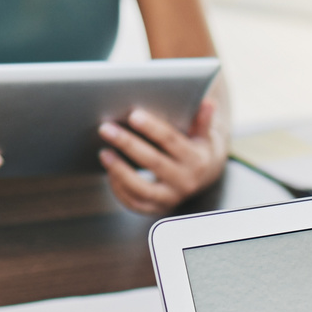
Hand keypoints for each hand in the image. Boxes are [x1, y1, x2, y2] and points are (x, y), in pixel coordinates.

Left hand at [100, 99, 227, 214]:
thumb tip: (208, 103)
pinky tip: (109, 172)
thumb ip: (203, 119)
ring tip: (104, 153)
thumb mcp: (204, 133)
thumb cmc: (198, 147)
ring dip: (120, 171)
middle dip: (128, 144)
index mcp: (197, 160)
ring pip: (142, 189)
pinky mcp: (158, 208)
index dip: (152, 128)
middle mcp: (186, 181)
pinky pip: (135, 203)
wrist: (204, 176)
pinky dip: (119, 190)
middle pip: (153, 162)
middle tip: (106, 129)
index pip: (172, 141)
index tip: (133, 115)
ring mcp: (172, 198)